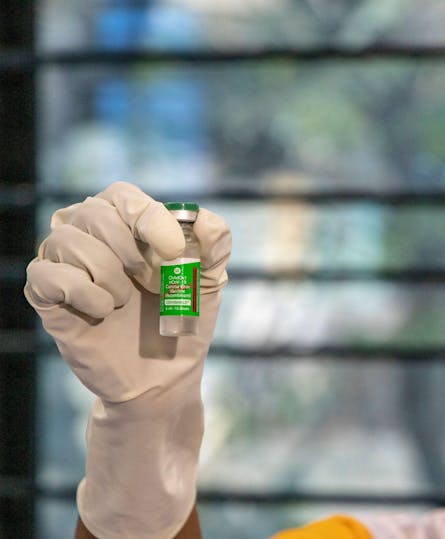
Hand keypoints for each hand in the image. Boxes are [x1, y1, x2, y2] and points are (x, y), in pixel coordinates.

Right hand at [25, 181, 230, 401]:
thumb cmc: (182, 320)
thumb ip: (215, 245)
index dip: (148, 219)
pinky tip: (102, 311)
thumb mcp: (210, 280)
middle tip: (151, 284)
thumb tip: (205, 221)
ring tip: (125, 301)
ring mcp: (64, 264)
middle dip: (130, 251)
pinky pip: (47, 274)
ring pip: (67, 239)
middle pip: (93, 212)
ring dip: (108, 274)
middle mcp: (89, 235)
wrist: (163, 376)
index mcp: (125, 224)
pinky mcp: (46, 296)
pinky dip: (84, 293)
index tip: (173, 252)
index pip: (122, 195)